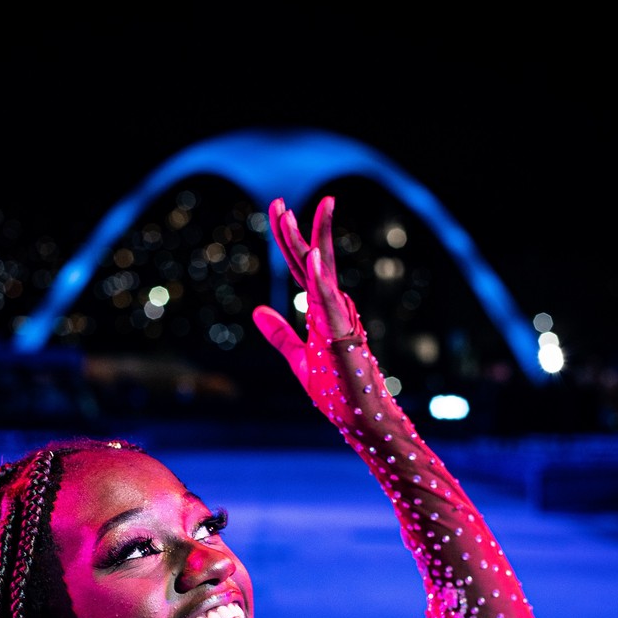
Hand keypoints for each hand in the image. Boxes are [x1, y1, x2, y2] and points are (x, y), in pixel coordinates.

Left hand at [253, 196, 356, 392]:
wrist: (359, 416)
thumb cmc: (336, 389)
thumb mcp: (297, 358)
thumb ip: (279, 334)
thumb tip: (257, 312)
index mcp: (320, 309)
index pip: (301, 266)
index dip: (289, 239)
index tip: (279, 210)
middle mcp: (331, 305)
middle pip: (309, 259)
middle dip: (292, 230)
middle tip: (277, 202)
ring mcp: (337, 316)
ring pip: (317, 271)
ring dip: (303, 241)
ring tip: (289, 214)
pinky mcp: (342, 332)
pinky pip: (329, 300)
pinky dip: (319, 278)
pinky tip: (312, 255)